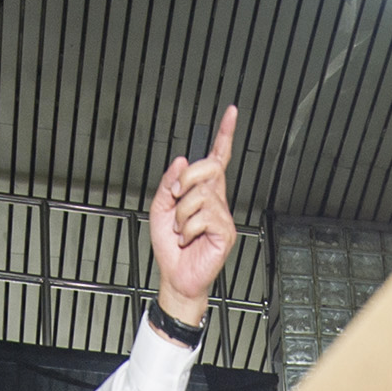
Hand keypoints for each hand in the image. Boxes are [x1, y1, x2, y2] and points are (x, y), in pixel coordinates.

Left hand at [148, 104, 237, 325]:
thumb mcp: (160, 209)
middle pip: (208, 168)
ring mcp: (222, 215)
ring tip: (181, 231)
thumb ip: (168, 183)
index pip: (216, 158)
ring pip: (199, 195)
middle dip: (186, 180)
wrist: (175, 277)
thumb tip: (180, 162)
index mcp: (203, 191)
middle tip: (176, 200)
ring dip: (181, 215)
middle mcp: (216, 200)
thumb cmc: (171, 248)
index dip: (224, 135)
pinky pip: (203, 217)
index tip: (231, 113)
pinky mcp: (225, 231)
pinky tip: (189, 239)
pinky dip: (188, 229)